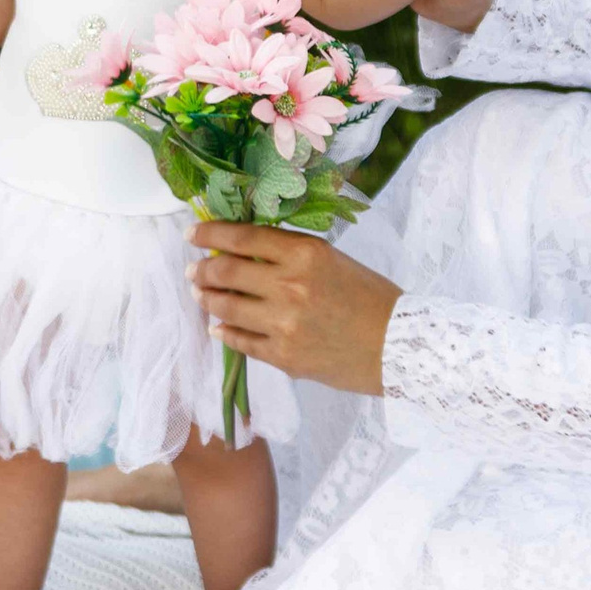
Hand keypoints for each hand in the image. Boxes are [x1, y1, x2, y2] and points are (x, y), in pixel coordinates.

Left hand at [189, 221, 401, 395]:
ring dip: (206, 298)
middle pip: (227, 272)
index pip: (244, 237)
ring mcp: (284, 324)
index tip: (192, 232)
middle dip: (202, 269)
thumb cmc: (370, 296)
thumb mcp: (332, 260)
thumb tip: (244, 252)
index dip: (211, 233)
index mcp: (306, 253)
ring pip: (226, 307)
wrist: (398, 345)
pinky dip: (224, 331)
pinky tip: (218, 326)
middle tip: (193, 268)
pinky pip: (240, 341)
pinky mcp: (284, 356)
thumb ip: (290, 255)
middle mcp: (290, 286)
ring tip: (200, 294)